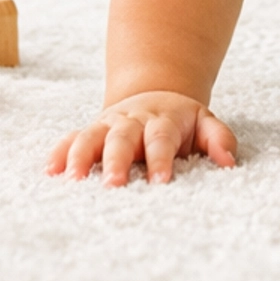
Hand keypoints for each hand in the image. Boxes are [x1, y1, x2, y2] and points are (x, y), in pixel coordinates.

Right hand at [47, 92, 238, 185]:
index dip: (160, 159)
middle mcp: (132, 121)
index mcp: (161, 120)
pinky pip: (72, 139)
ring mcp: (108, 126)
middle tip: (113, 185)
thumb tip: (229, 163)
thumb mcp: (205, 123)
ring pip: (91, 136)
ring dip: (81, 157)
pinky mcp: (90, 132)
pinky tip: (50, 171)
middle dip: (116, 161)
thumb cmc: (181, 121)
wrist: (154, 95)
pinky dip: (60, 152)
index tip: (160, 182)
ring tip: (73, 180)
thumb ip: (219, 139)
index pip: (161, 139)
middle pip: (122, 138)